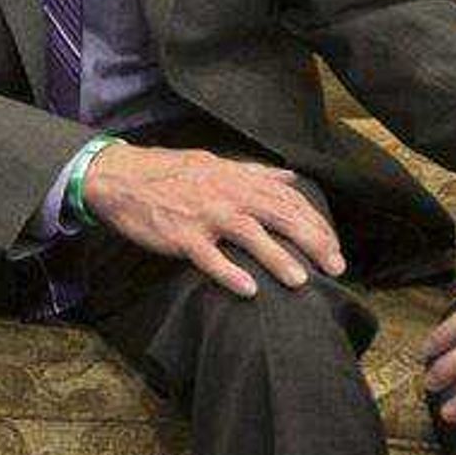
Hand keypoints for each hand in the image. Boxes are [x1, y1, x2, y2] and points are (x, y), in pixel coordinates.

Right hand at [79, 142, 344, 297]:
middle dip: (312, 241)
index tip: (334, 245)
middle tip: (335, 267)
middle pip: (279, 215)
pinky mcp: (180, 235)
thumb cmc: (168, 172)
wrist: (119, 177)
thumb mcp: (215, 164)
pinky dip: (229, 273)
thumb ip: (255, 173)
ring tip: (300, 281)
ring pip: (249, 234)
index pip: (288, 199)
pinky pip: (208, 257)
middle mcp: (226, 193)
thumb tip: (291, 177)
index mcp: (237, 178)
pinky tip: (249, 290)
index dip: (315, 221)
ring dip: (277, 257)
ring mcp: (203, 215)